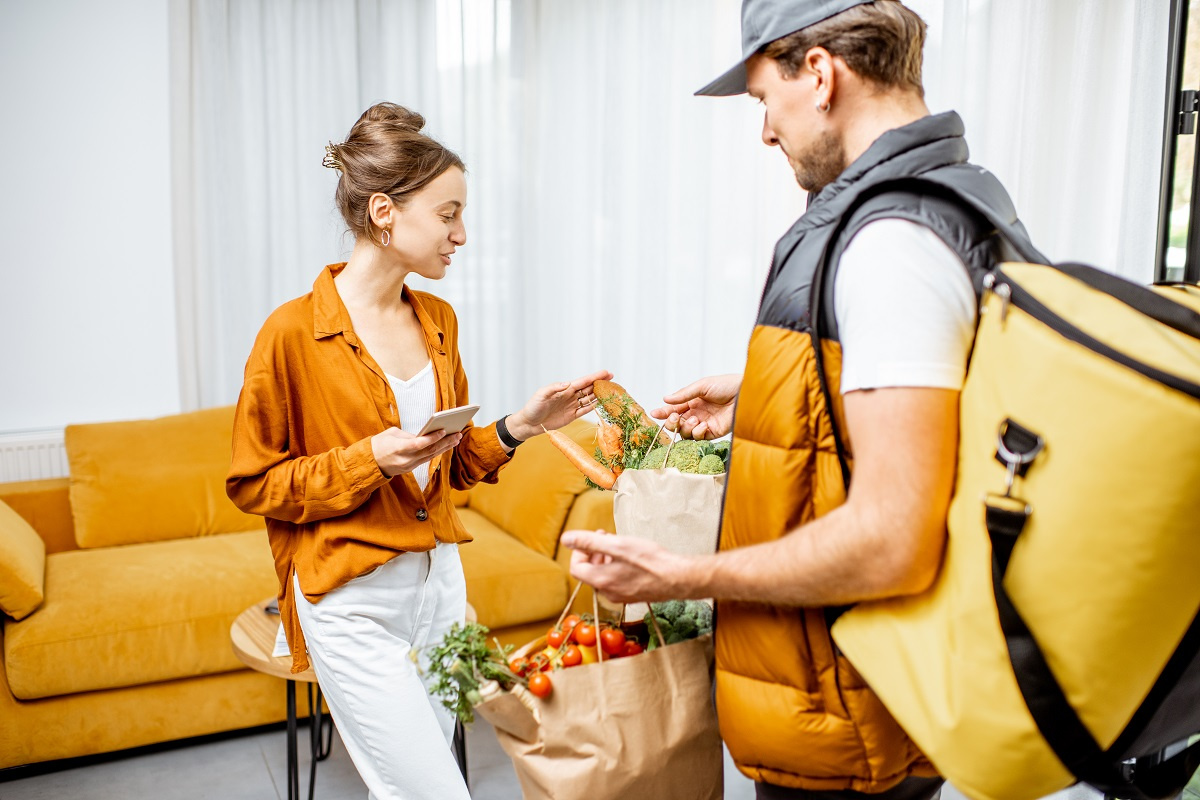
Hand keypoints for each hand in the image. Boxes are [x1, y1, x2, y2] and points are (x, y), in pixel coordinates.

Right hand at [371, 427, 462, 477]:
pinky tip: (446, 446)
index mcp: (398, 449)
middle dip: (445, 442)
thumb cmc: (379, 444)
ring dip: (445, 447)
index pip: (418, 444)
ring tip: (456, 438)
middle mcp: (405, 459)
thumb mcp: (391, 434)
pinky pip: (426, 459)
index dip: (432, 438)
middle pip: (429, 451)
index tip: (443, 430)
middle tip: (457, 434)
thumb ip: (409, 435)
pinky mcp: (411, 468)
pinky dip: (437, 452)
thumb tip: (424, 436)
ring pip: (430, 456)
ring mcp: (409, 466)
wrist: (369, 463)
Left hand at [506, 369, 612, 441]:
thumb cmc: (533, 407)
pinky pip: (585, 409)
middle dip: (600, 382)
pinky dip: (594, 406)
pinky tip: (602, 402)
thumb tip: (568, 384)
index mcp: (564, 389)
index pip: (583, 381)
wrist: (529, 423)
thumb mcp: (541, 395)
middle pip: (589, 388)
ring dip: (599, 393)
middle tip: (613, 378)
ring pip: (589, 398)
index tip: (606, 372)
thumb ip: (554, 388)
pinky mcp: (572, 416)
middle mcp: (570, 395)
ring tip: (611, 389)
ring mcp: (572, 405)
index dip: (595, 377)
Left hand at [561, 530, 701, 603]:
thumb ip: (589, 542)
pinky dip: (617, 567)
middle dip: (593, 552)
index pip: (576, 568)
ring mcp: (620, 596)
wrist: (677, 579)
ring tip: (618, 544)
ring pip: (603, 575)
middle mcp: (607, 592)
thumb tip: (566, 539)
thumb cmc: (649, 561)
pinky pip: (616, 580)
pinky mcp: (632, 595)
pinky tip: (630, 557)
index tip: (591, 540)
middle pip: (590, 571)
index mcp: (600, 580)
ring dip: (605, 558)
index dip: (579, 551)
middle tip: (605, 537)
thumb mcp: (617, 545)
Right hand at [649, 373, 741, 439]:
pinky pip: (699, 438)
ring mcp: (704, 424)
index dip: (664, 412)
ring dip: (686, 427)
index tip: (655, 413)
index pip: (674, 408)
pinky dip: (698, 433)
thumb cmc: (727, 385)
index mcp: (693, 401)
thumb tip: (665, 399)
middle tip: (674, 418)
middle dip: (672, 423)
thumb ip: (684, 394)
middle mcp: (697, 413)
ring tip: (694, 420)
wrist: (745, 394)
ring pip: (685, 433)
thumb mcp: (702, 386)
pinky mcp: (714, 433)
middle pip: (677, 424)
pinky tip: (704, 425)